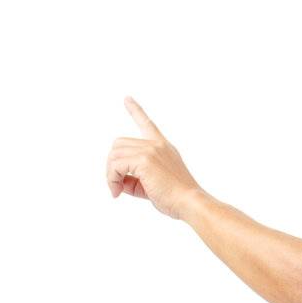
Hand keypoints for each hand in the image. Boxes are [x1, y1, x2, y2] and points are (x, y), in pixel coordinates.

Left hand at [106, 97, 202, 218]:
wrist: (190, 203)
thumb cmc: (177, 199)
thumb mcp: (154, 185)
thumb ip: (135, 179)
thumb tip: (117, 180)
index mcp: (164, 148)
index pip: (148, 124)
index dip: (136, 111)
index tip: (127, 99)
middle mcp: (157, 145)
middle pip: (119, 145)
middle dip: (112, 165)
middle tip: (117, 185)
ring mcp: (150, 150)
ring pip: (114, 155)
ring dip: (111, 174)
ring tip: (117, 190)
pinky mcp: (144, 160)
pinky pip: (115, 166)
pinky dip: (111, 179)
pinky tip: (117, 191)